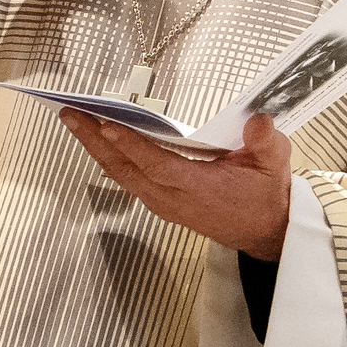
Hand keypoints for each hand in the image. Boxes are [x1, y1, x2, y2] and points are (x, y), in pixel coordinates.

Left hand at [62, 111, 293, 260]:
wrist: (263, 231)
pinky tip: (100, 144)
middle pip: (125, 169)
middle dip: (95, 140)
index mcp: (197, 187)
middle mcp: (172, 198)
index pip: (156, 164)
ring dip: (96, 149)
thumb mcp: (275, 163)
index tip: (107, 124)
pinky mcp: (160, 204)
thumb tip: (259, 119)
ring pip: (121, 175)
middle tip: (71, 114)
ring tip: (77, 122)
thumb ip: (266, 140)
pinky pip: (128, 180)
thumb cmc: (266, 195)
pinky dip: (110, 160)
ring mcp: (162, 203)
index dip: (131, 145)